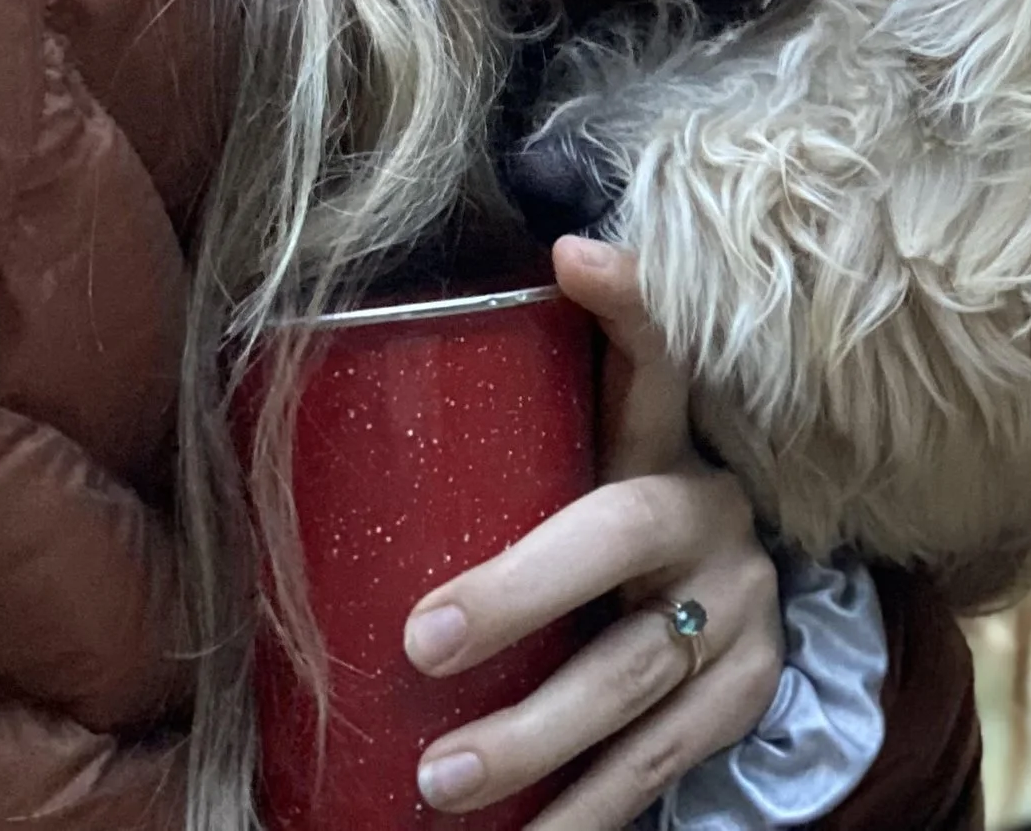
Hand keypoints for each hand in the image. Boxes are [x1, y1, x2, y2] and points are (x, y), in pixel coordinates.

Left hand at [402, 236, 784, 825]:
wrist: (731, 627)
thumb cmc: (598, 549)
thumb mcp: (574, 485)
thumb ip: (492, 462)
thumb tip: (285, 437)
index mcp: (662, 445)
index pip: (652, 359)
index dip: (624, 307)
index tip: (573, 254)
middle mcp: (709, 513)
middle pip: (623, 534)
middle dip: (521, 590)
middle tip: (420, 643)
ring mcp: (740, 608)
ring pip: (641, 671)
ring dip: (538, 735)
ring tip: (442, 786)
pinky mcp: (746, 694)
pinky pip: (662, 763)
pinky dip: (587, 813)